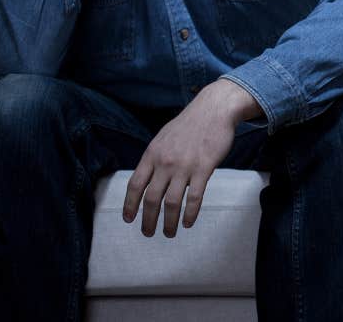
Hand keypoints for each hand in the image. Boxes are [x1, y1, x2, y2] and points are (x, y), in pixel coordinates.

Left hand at [122, 79, 260, 237]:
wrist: (214, 110)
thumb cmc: (190, 123)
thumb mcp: (163, 137)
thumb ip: (155, 158)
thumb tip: (148, 177)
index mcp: (152, 154)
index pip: (135, 185)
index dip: (129, 205)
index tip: (128, 219)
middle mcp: (165, 162)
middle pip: (151, 198)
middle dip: (148, 220)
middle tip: (148, 233)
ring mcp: (184, 166)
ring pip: (171, 202)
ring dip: (169, 222)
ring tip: (169, 233)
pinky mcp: (203, 169)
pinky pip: (194, 197)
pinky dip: (190, 213)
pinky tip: (188, 223)